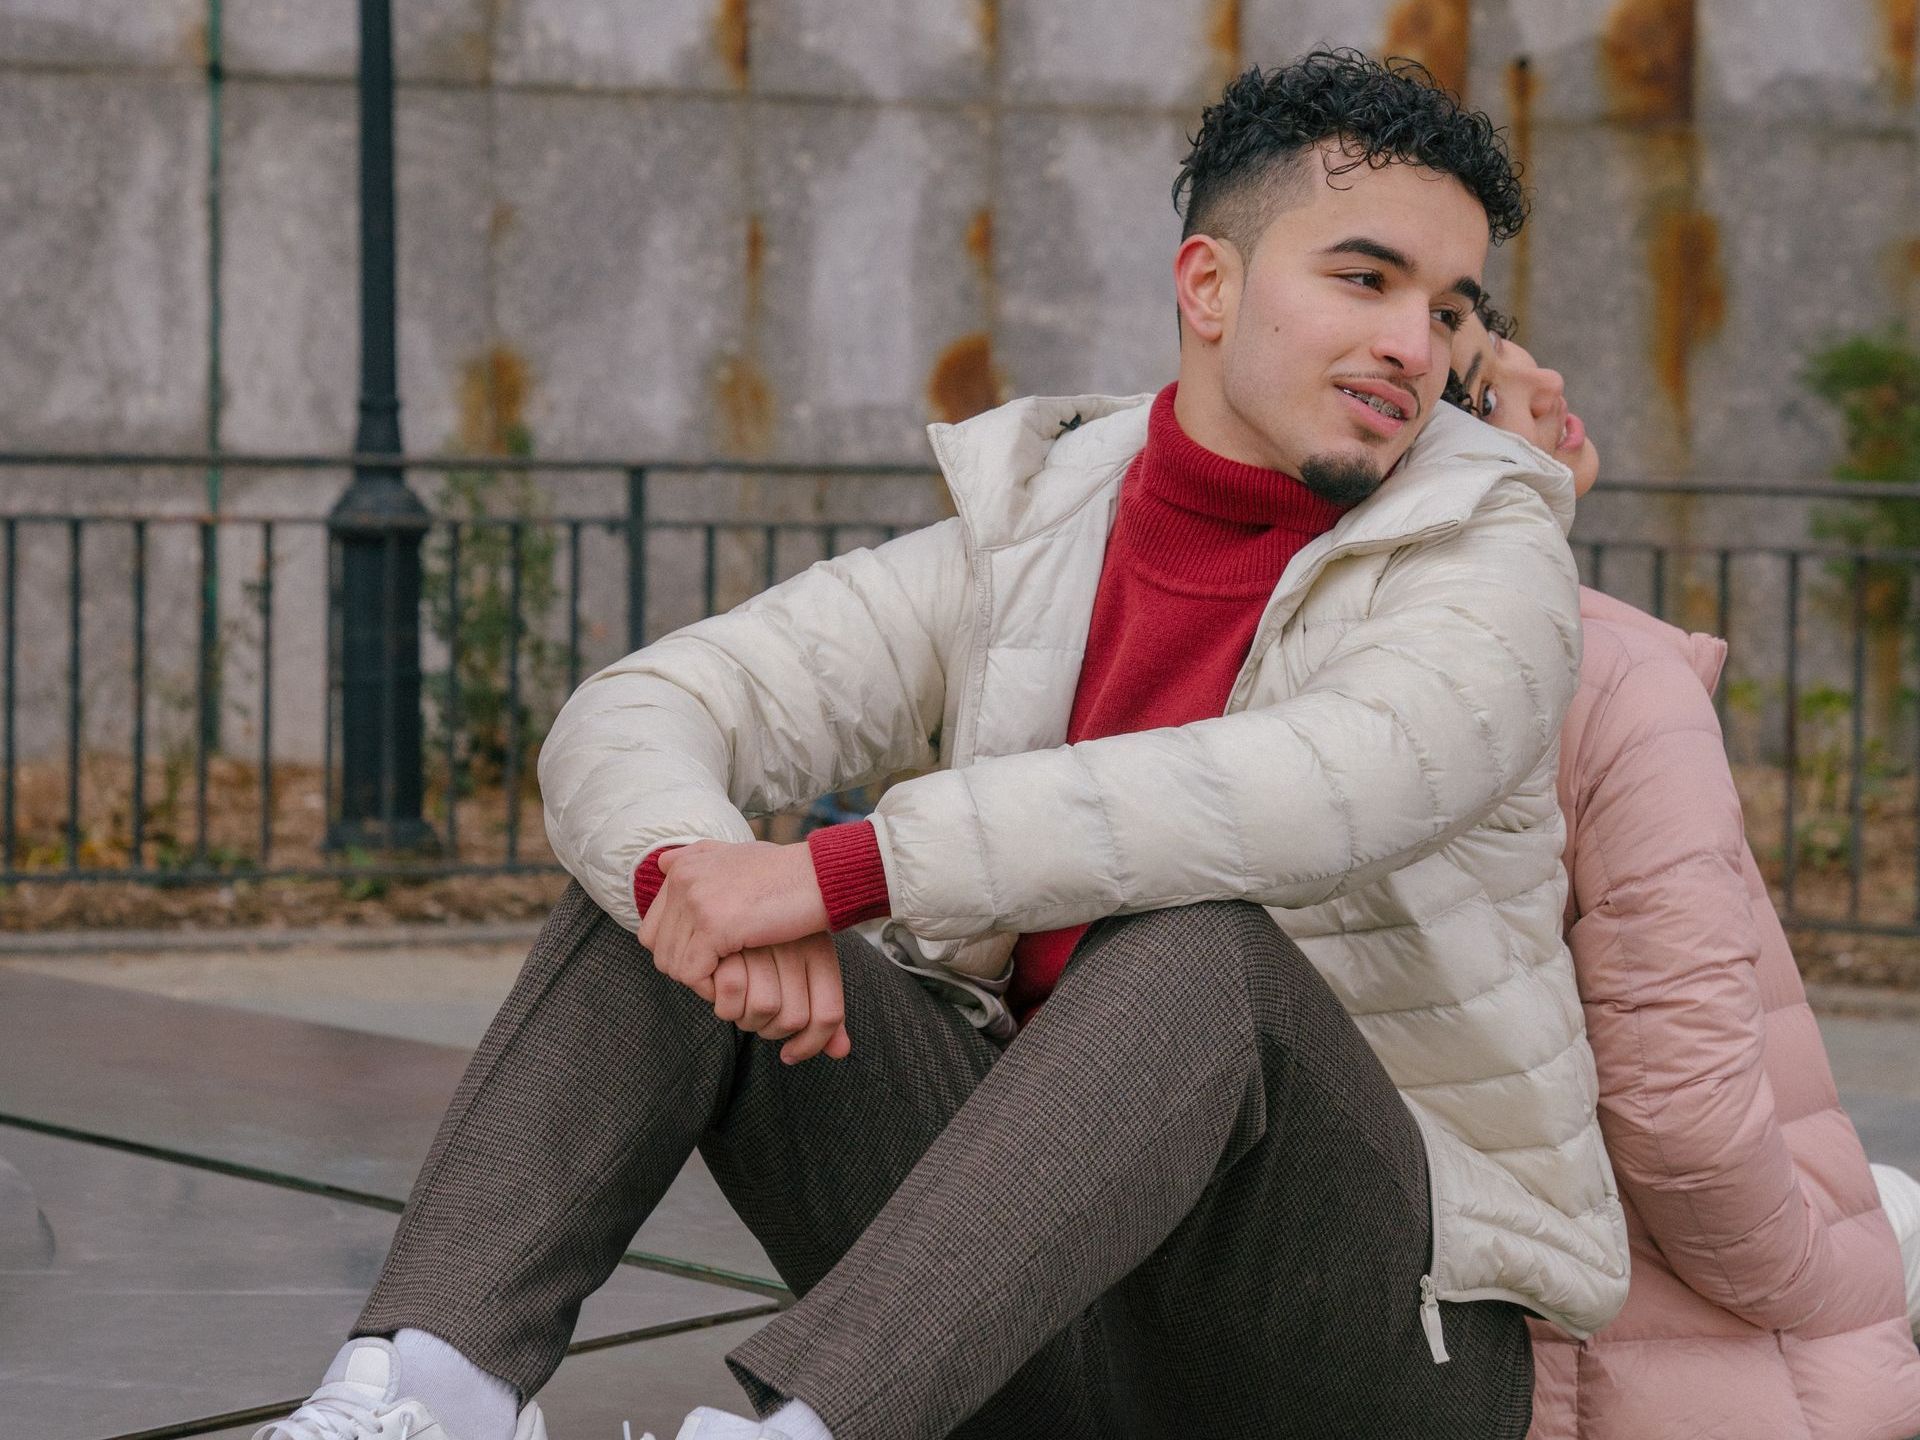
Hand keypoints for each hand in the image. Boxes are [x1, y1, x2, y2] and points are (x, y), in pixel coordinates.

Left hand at [639, 840, 830, 997]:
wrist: (820, 875)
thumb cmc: (786, 872)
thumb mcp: (734, 855)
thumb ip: (698, 858)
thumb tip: (662, 863)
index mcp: (683, 866)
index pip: (651, 928)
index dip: (676, 951)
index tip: (707, 959)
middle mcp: (682, 879)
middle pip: (659, 949)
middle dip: (687, 969)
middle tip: (719, 974)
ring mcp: (696, 901)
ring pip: (673, 965)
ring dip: (700, 980)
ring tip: (729, 978)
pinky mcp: (715, 924)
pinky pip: (694, 973)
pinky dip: (710, 986)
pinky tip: (736, 981)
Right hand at [708, 932, 852, 1062]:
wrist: (724, 885)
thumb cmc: (763, 931)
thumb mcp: (804, 962)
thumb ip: (820, 1011)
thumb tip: (840, 1052)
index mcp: (819, 947)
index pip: (827, 1015)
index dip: (810, 1045)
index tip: (789, 1055)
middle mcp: (795, 942)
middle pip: (792, 1019)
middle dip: (766, 1029)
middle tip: (750, 1013)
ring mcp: (760, 937)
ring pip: (760, 1009)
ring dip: (739, 1015)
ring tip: (730, 994)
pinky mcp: (726, 934)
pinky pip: (727, 993)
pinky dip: (713, 997)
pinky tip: (709, 979)